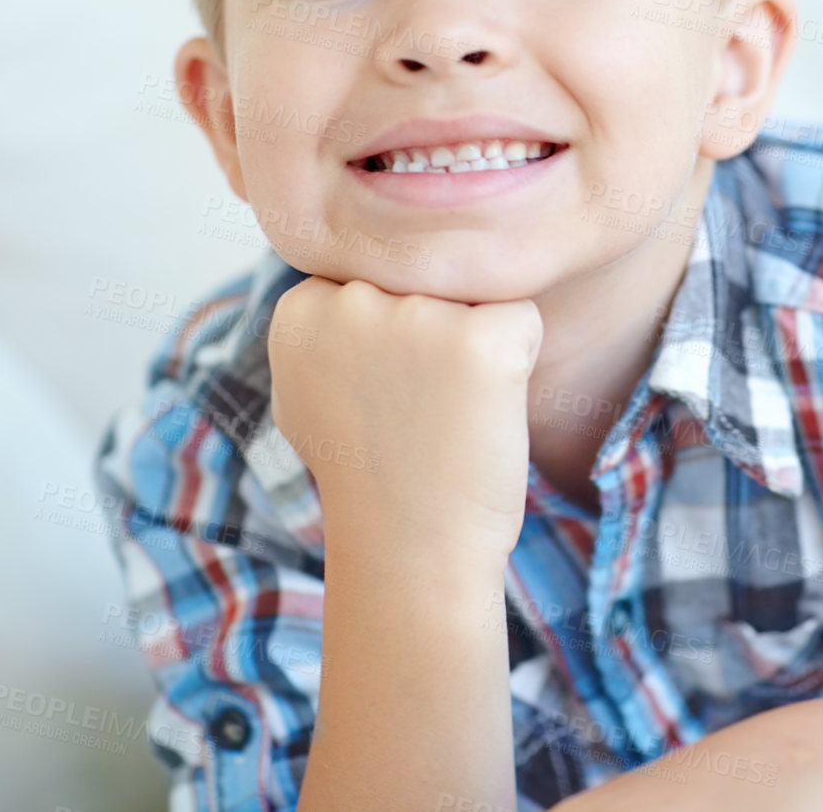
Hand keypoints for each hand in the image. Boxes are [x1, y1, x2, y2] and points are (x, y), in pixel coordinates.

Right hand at [267, 275, 542, 562]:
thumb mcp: (308, 393)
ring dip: (474, 345)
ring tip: (447, 412)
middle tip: (417, 407)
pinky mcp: (480, 339)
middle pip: (426, 277)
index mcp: (301, 307)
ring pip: (473, 294)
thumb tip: (331, 281)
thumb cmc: (369, 474)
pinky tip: (484, 411)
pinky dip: (519, 362)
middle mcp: (350, 299)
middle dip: (434, 330)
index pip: (376, 273)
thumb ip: (321, 328)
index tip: (381, 392)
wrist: (412, 549)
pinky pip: (521, 318)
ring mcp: (416, 316)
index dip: (392, 332)